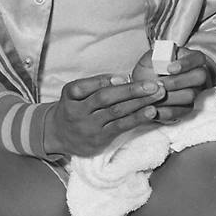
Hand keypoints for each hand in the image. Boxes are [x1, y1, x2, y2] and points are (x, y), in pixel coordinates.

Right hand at [43, 74, 166, 157]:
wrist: (58, 135)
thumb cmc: (75, 107)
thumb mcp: (76, 92)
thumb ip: (96, 84)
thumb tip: (122, 78)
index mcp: (71, 95)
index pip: (83, 86)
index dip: (104, 80)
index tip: (126, 75)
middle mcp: (78, 111)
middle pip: (104, 98)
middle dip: (131, 90)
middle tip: (153, 84)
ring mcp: (89, 127)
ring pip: (115, 112)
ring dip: (139, 103)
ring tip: (158, 95)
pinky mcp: (99, 139)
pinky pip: (120, 127)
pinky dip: (137, 118)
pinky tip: (150, 112)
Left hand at [131, 46, 215, 122]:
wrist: (141, 90)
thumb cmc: (148, 71)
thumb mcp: (148, 59)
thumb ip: (154, 54)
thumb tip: (160, 53)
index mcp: (190, 59)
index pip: (198, 58)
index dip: (186, 63)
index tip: (169, 68)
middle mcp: (197, 75)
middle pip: (200, 77)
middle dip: (177, 81)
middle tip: (159, 84)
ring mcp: (195, 92)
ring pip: (191, 95)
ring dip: (169, 96)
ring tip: (153, 95)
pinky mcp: (187, 108)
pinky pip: (182, 112)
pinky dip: (165, 111)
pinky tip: (153, 107)